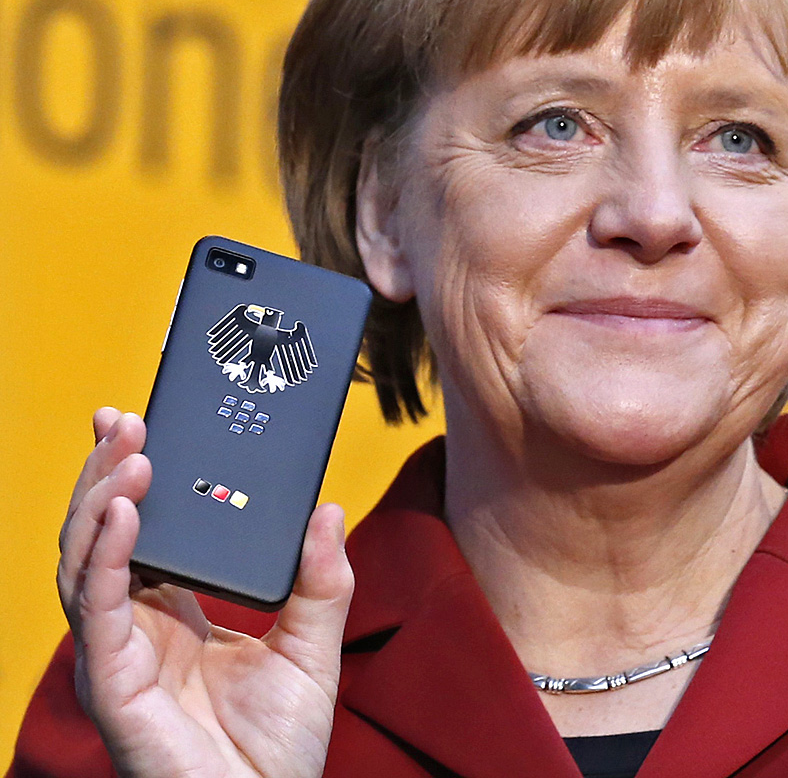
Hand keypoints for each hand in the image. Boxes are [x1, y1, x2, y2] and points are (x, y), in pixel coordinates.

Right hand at [57, 407, 354, 777]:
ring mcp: (118, 650)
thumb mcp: (314, 645)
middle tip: (125, 417)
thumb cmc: (282, 745)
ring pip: (85, 559)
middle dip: (108, 471)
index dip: (134, 477)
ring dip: (100, 498)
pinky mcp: (112, 680)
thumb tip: (327, 511)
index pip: (143, 529)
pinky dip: (103, 555)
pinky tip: (121, 511)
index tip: (142, 422)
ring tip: (130, 449)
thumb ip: (321, 580)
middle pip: (103, 533)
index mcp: (176, 611)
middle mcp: (138, 625)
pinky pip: (97, 607)